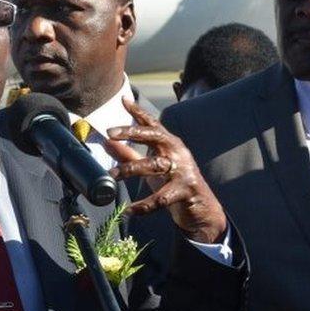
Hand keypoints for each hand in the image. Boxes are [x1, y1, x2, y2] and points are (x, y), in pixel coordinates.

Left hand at [103, 97, 226, 243]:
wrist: (202, 210)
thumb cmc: (173, 184)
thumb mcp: (150, 168)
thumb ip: (129, 154)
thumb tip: (107, 142)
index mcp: (168, 144)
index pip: (152, 124)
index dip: (138, 112)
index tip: (124, 100)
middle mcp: (177, 152)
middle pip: (154, 136)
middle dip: (132, 132)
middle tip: (110, 134)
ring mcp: (183, 170)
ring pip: (155, 165)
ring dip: (130, 169)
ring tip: (111, 175)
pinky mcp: (186, 190)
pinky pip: (162, 198)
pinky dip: (144, 206)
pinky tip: (130, 210)